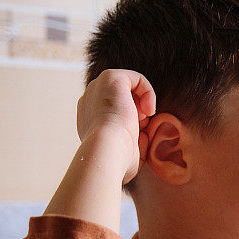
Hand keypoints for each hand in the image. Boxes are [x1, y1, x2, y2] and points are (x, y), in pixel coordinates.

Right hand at [76, 69, 155, 183]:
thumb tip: (144, 136)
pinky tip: (149, 110)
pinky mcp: (110, 78)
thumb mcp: (125, 155)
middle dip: (136, 111)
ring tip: (143, 119)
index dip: (131, 122)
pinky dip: (148, 92)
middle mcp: (90, 101)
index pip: (113, 112)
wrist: (106, 151)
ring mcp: (98, 88)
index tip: (138, 135)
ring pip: (128, 87)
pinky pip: (136, 78)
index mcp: (89, 119)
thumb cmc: (116, 161)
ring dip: (142, 103)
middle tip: (141, 127)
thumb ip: (134, 144)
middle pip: (121, 99)